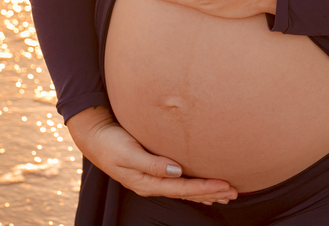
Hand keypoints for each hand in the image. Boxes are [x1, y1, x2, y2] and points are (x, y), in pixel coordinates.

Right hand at [66, 107, 236, 204]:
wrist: (94, 136)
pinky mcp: (152, 170)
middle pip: (187, 192)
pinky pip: (178, 183)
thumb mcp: (128, 152)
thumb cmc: (110, 142)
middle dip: (211, 192)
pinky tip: (203, 189)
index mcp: (147, 181)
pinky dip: (194, 186)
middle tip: (235, 192)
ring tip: (226, 193)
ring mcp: (152, 178)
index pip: (183, 188)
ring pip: (185, 189)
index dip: (205, 187)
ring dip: (205, 191)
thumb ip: (151, 163)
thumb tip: (176, 170)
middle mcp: (152, 183)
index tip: (225, 186)